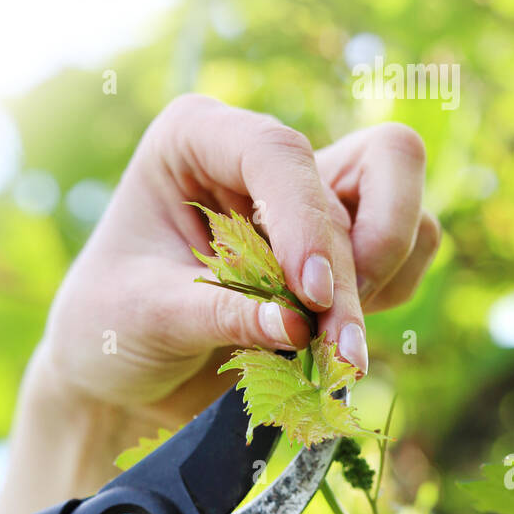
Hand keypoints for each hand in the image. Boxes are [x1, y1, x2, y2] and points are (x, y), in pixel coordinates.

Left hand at [36, 94, 439, 428]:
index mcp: (198, 138)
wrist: (118, 374)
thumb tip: (298, 325)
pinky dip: (382, 301)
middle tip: (338, 346)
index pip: (277, 152)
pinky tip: (333, 348)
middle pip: (369, 170)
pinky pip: (404, 257)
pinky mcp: (336, 251)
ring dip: (379, 282)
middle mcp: (261, 159)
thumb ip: (217, 314)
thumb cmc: (110, 327)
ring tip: (334, 356)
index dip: (306, 219)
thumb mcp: (146, 318)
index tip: (311, 293)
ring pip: (401, 209)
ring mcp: (307, 202)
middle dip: (358, 263)